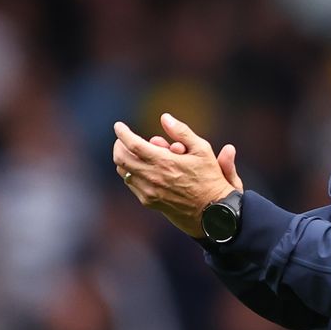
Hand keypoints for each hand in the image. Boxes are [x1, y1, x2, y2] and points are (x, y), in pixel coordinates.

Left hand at [113, 113, 242, 236]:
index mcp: (164, 162)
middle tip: (123, 139)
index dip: (123, 133)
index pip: (133, 145)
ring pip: (123, 172)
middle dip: (119, 145)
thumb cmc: (209, 178)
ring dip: (125, 159)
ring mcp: (149, 191)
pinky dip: (131, 173)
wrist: (211, 212)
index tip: (119, 126)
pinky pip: (131, 184)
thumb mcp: (202, 150)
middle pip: (121, 158)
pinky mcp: (149, 201)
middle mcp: (153, 177)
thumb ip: (182, 132)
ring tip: (134, 152)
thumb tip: (164, 117)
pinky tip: (142, 168)